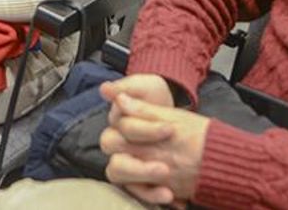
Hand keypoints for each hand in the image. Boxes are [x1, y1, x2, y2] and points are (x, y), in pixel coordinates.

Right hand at [98, 88, 206, 205]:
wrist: (180, 121)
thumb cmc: (161, 100)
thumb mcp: (150, 89)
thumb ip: (129, 89)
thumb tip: (106, 89)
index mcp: (120, 121)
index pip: (124, 130)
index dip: (145, 130)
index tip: (169, 129)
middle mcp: (120, 144)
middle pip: (117, 161)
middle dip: (141, 168)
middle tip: (165, 168)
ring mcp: (129, 163)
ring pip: (122, 177)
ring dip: (144, 184)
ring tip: (168, 190)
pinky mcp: (140, 179)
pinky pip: (140, 193)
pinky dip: (155, 196)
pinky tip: (175, 199)